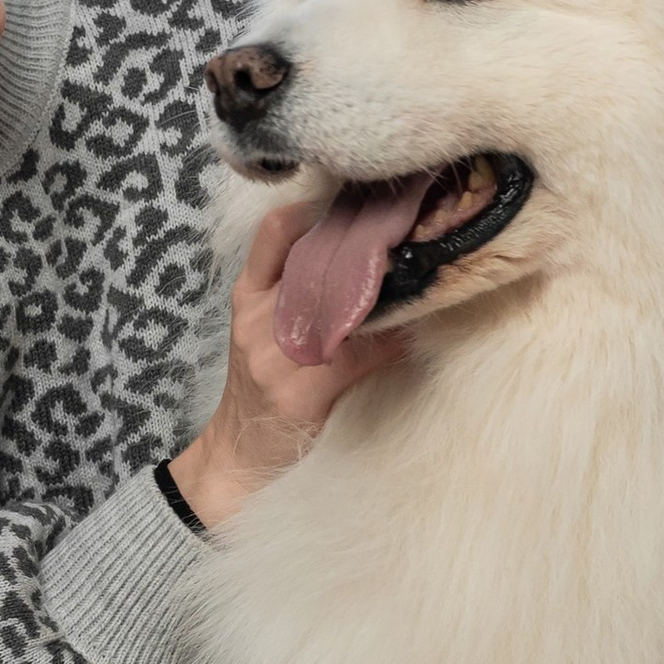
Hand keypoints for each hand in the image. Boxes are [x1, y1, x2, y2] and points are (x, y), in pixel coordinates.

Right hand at [170, 197, 400, 526]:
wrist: (236, 463)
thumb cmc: (261, 393)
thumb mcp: (265, 333)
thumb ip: (297, 295)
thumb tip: (366, 259)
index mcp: (248, 295)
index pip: (277, 229)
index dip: (320, 207)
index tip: (363, 199)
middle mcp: (259, 316)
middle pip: (317, 257)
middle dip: (366, 242)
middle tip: (412, 224)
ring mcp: (277, 352)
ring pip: (345, 299)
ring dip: (390, 286)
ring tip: (427, 268)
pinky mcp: (301, 389)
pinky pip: (361, 352)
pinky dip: (394, 339)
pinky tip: (415, 333)